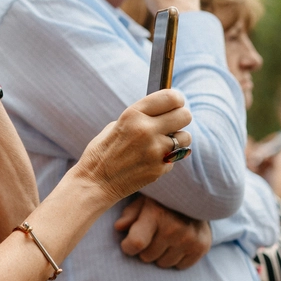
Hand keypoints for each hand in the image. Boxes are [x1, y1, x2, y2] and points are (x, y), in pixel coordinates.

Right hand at [75, 89, 192, 203]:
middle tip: (173, 122)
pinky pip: (175, 157)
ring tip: (162, 142)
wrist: (95, 182)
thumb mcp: (117, 125)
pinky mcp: (160, 168)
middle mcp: (147, 130)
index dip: (177, 99)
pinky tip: (151, 159)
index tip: (176, 102)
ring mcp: (155, 151)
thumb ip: (141, 117)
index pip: (170, 97)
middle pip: (185, 115)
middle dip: (181, 117)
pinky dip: (168, 157)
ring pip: (186, 137)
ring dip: (178, 138)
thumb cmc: (103, 151)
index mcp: (133, 114)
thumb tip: (165, 111)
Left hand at [114, 195, 210, 269]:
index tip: (128, 243)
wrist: (196, 197)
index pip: (136, 243)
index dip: (128, 247)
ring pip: (163, 264)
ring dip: (161, 255)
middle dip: (145, 249)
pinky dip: (176, 258)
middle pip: (147, 257)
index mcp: (156, 214)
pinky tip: (178, 243)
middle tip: (152, 235)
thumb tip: (119, 227)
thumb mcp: (143, 202)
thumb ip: (130, 215)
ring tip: (166, 238)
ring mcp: (190, 239)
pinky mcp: (202, 247)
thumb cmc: (162, 202)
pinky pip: (180, 266)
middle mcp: (174, 228)